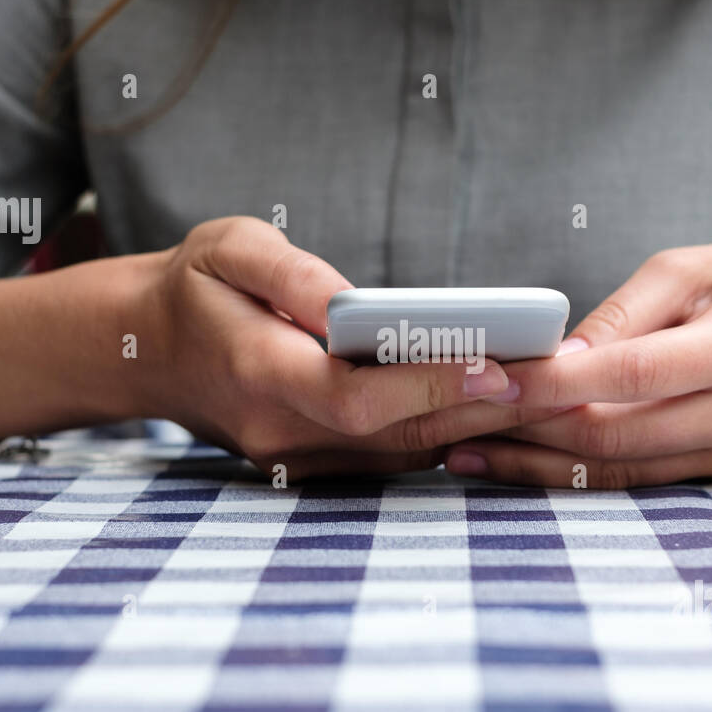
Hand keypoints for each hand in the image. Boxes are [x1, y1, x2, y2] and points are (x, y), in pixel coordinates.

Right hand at [138, 216, 559, 478]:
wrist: (148, 351)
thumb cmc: (195, 286)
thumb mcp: (227, 247)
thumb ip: (290, 273)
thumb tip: (353, 304)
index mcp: (258, 373)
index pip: (358, 397)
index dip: (432, 383)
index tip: (502, 363)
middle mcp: (281, 433)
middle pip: (400, 432)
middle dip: (483, 408)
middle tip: (563, 381)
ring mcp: (297, 459)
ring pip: (405, 450)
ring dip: (477, 424)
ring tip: (552, 391)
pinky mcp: (315, 464)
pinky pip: (394, 453)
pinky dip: (447, 428)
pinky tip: (500, 401)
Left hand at [444, 244, 711, 486]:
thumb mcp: (693, 267)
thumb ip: (625, 311)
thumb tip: (557, 356)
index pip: (636, 371)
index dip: (560, 381)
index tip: (494, 378)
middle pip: (618, 433)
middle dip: (529, 431)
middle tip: (455, 421)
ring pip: (619, 470)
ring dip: (535, 465)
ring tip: (462, 453)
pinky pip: (634, 480)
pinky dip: (570, 473)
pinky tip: (514, 463)